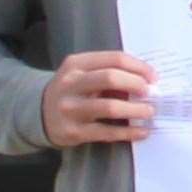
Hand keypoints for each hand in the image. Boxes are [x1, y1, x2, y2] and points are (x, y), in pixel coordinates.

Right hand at [42, 50, 156, 146]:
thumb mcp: (83, 74)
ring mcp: (70, 109)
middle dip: (136, 84)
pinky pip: (106, 132)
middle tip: (151, 93)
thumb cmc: (73, 90)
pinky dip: (128, 132)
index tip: (154, 77)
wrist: (38, 113)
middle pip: (110, 78)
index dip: (139, 67)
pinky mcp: (72, 132)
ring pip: (109, 107)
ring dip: (135, 110)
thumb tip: (147, 81)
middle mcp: (70, 84)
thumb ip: (109, 72)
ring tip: (149, 112)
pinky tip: (142, 131)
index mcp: (76, 64)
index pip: (114, 58)